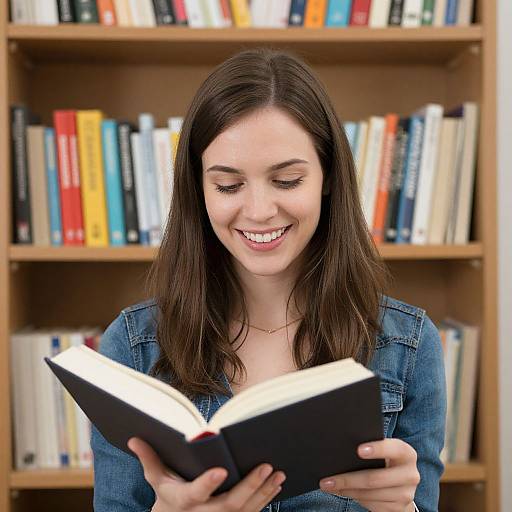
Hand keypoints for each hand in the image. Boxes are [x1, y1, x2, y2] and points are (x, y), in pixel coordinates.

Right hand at [127, 437, 285, 510]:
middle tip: (267, 466)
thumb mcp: (157, 480)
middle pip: (230, 505)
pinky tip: (277, 484)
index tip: (221, 471)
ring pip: (246, 510)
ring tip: (278, 472)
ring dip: (264, 492)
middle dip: (250, 486)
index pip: (195, 493)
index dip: (207, 484)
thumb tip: (134, 438)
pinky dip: (265, 500)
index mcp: (183, 502)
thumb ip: (149, 459)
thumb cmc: (168, 497)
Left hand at [319, 439, 419, 511]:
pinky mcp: (399, 509)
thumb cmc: (385, 461)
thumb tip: (340, 450)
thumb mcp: (384, 452)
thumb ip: (370, 447)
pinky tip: (342, 491)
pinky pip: (372, 505)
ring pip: (370, 494)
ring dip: (347, 490)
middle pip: (375, 478)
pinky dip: (354, 498)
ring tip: (329, 485)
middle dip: (347, 479)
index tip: (358, 450)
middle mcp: (410, 474)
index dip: (378, 449)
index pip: (394, 448)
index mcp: (406, 453)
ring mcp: (406, 494)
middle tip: (327, 479)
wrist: (403, 485)